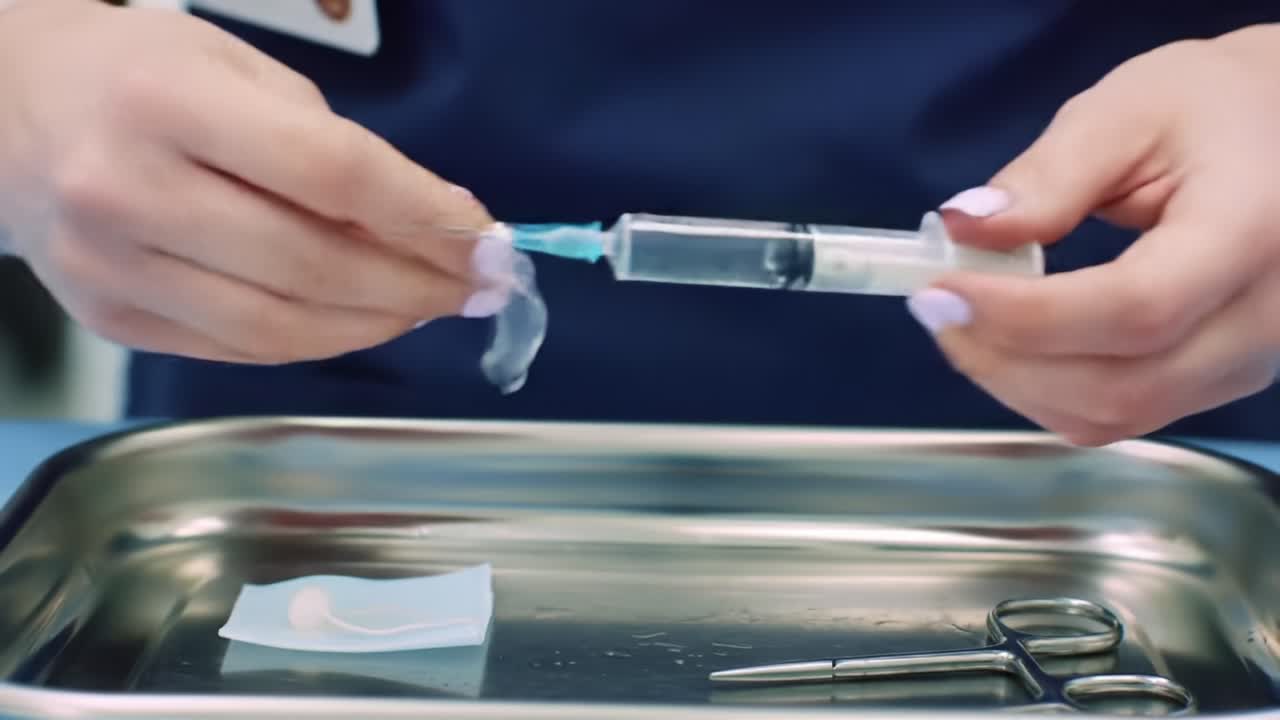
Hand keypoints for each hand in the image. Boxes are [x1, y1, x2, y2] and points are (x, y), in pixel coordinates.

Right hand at [0, 0, 513, 363]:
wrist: (6, 113)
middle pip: (312, 267)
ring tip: (426, 307)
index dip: (425, 218)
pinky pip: (241, 350)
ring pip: (280, 330)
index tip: (489, 243)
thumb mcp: (240, 71)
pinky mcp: (110, 322)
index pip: (332, 175)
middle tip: (477, 288)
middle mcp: (128, 192)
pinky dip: (316, 342)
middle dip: (416, 286)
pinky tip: (358, 319)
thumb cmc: (142, 76)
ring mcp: (111, 269)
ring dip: (376, 326)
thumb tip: (434, 229)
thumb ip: (332, 148)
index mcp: (168, 105)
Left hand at [907, 24, 1279, 445]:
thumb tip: (964, 228)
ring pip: (1113, 414)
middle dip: (1003, 357)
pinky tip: (1005, 342)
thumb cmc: (1210, 111)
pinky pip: (1118, 414)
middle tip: (935, 305)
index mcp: (1249, 233)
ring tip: (962, 318)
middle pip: (1120, 385)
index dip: (1026, 315)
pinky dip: (1043, 390)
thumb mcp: (1128, 111)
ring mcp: (1246, 363)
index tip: (942, 289)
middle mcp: (1263, 318)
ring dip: (1014, 381)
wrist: (1279, 138)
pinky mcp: (1216, 382)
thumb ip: (1048, 175)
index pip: (1136, 308)